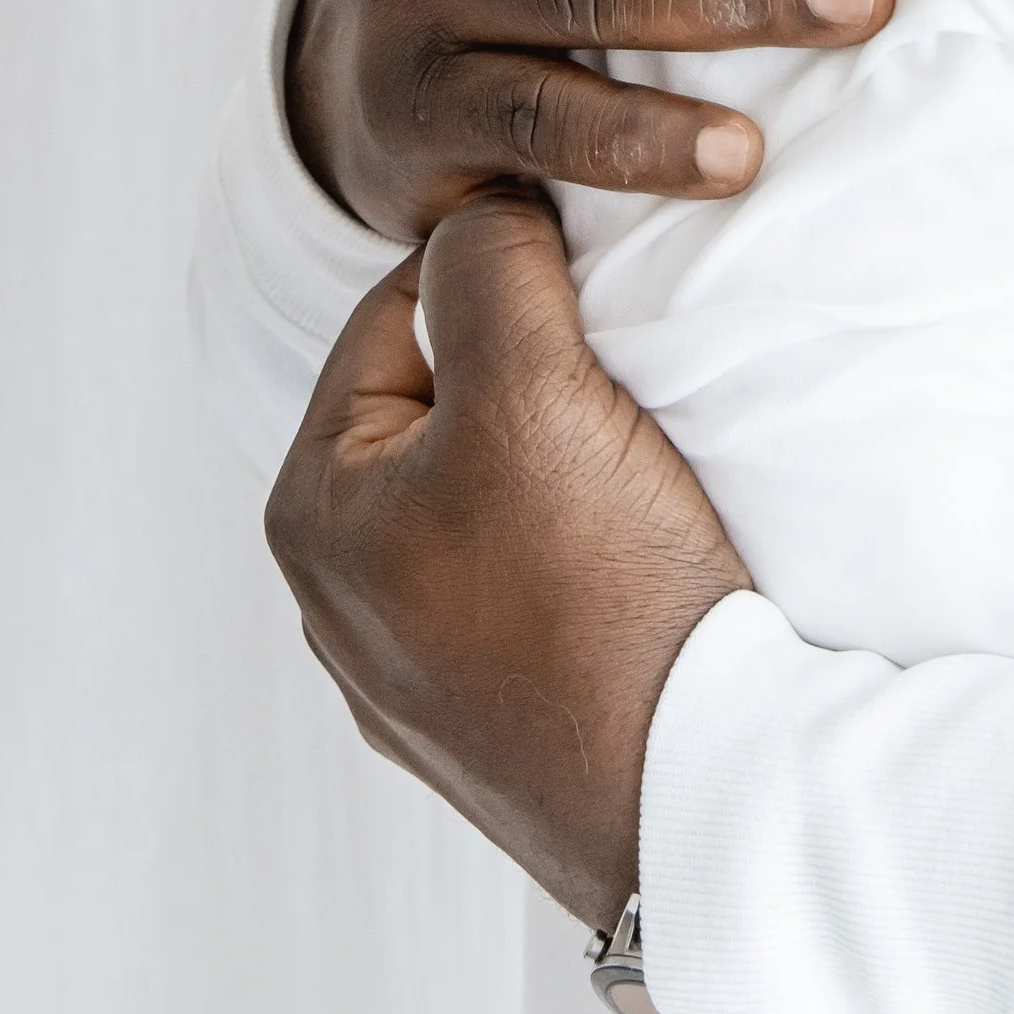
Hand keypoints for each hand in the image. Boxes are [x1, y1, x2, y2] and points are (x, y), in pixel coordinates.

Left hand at [266, 189, 744, 927]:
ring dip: (568, 460)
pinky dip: (587, 553)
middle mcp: (341, 602)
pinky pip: (535, 585)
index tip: (597, 286)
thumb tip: (486, 213)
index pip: (399, 313)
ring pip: (498, 495)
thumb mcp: (533, 388)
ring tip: (647, 470)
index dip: (506, 274)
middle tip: (631, 381)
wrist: (700, 800)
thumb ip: (491, 268)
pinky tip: (643, 561)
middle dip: (537, 371)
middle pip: (450, 405)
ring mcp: (417, 678)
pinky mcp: (497, 727)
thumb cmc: (601, 592)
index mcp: (314, 511)